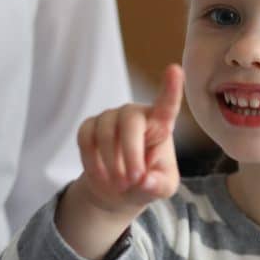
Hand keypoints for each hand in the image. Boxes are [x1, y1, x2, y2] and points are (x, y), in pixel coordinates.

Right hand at [56, 65, 183, 259]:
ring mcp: (111, 117)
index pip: (167, 104)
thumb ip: (158, 184)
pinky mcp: (89, 126)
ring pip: (105, 132)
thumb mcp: (162, 188)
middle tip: (132, 181)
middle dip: (130, 152)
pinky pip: (85, 137)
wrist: (118, 189)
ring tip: (119, 184)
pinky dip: (92, 160)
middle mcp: (135, 114)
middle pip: (130, 121)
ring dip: (111, 162)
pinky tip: (101, 176)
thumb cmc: (147, 181)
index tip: (174, 70)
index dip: (170, 88)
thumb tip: (144, 181)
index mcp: (160, 124)